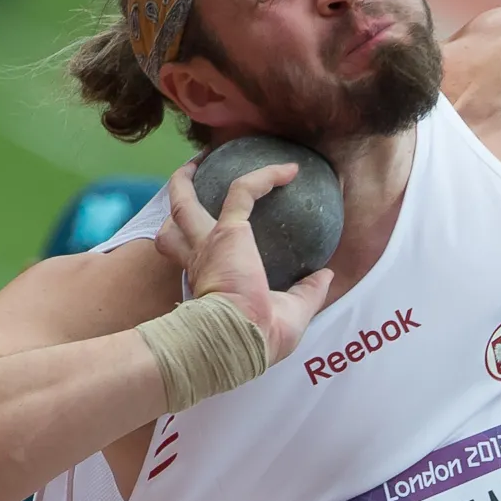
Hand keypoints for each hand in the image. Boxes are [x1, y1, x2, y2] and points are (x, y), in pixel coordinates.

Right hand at [155, 160, 333, 364]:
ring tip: (200, 160)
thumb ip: (308, 292)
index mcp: (207, 281)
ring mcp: (209, 243)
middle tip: (187, 181)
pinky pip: (244, 191)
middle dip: (177, 200)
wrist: (241, 340)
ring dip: (186, 180)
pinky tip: (290, 171)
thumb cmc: (259, 337)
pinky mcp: (228, 231)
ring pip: (184, 202)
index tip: (213, 237)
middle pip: (174, 225)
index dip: (195, 242)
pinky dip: (266, 177)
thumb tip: (326, 276)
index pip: (191, 256)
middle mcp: (200, 260)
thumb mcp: (291, 314)